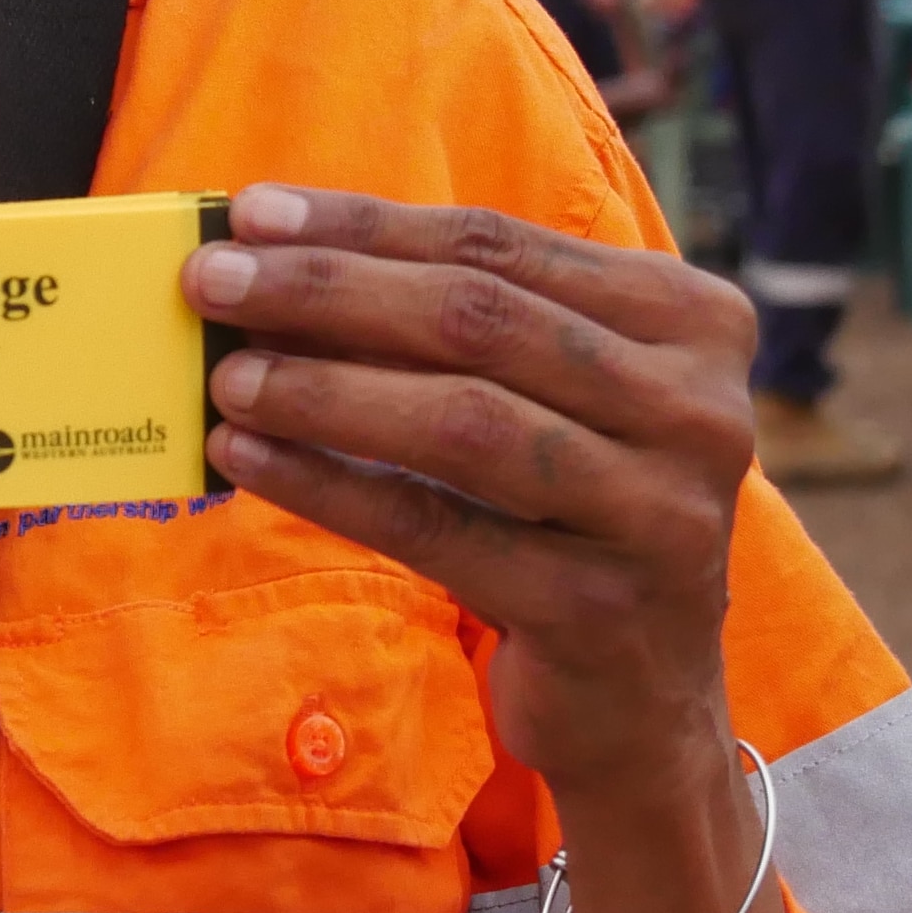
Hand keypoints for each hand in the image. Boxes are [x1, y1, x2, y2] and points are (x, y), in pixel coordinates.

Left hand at [181, 184, 754, 799]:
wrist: (644, 699)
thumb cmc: (571, 514)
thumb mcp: (551, 398)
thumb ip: (458, 323)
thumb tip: (278, 257)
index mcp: (695, 321)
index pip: (501, 245)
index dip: (366, 225)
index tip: (252, 213)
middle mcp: (699, 408)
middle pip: (479, 320)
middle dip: (330, 291)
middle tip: (212, 283)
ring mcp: (660, 513)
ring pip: (461, 421)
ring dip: (323, 390)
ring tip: (226, 378)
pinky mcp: (598, 610)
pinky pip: (434, 529)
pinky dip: (328, 487)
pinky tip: (248, 461)